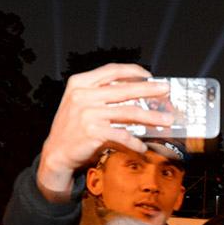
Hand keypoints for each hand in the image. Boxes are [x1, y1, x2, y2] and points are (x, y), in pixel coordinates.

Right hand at [37, 64, 173, 199]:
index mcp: (80, 83)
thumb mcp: (81, 103)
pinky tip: (143, 146)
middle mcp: (83, 96)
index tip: (149, 75)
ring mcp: (88, 114)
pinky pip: (123, 135)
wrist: (56, 153)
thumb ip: (101, 94)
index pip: (111, 71)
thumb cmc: (73, 128)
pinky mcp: (94, 132)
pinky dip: (135, 142)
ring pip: (129, 112)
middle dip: (150, 90)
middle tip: (166, 90)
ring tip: (167, 120)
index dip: (133, 71)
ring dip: (152, 117)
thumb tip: (136, 90)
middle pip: (125, 89)